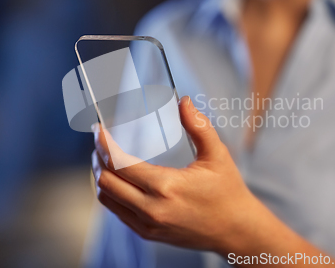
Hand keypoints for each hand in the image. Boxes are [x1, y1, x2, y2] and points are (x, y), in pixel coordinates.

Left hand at [91, 96, 264, 252]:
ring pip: (107, 198)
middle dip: (98, 157)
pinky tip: (119, 179)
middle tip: (100, 140)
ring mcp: (147, 224)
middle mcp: (151, 209)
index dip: (104, 143)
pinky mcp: (147, 233)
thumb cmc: (228, 192)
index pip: (119, 163)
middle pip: (106, 181)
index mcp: (166, 187)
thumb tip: (183, 102)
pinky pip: (117, 211)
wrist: (236, 230)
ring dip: (101, 176)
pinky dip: (112, 192)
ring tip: (105, 157)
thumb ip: (199, 126)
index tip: (98, 129)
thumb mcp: (217, 155)